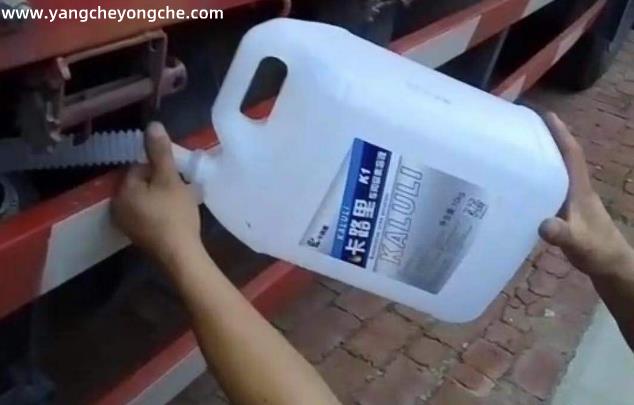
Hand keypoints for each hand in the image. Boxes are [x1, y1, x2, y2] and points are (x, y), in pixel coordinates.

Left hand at [112, 122, 201, 264]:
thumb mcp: (170, 179)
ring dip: (161, 196)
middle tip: (181, 186)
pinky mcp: (138, 236)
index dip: (159, 167)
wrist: (180, 256)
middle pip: (140, 183)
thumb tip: (152, 125)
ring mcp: (127, 224)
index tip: (177, 173)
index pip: (138, 166)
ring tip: (181, 200)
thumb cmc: (174, 215)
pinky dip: (160, 211)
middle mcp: (118, 207)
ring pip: (145, 199)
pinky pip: (147, 214)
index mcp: (122, 191)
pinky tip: (175, 215)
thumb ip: (160, 152)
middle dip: (159, 181)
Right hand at [539, 113, 632, 275]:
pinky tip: (524, 181)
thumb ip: (561, 234)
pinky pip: (552, 184)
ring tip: (519, 146)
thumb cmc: (597, 250)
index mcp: (580, 189)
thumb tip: (543, 225)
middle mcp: (577, 188)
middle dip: (548, 137)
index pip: (571, 155)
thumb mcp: (577, 242)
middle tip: (524, 124)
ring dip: (543, 155)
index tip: (546, 114)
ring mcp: (573, 198)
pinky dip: (540, 176)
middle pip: (563, 156)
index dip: (560, 133)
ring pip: (557, 170)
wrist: (611, 265)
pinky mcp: (568, 208)